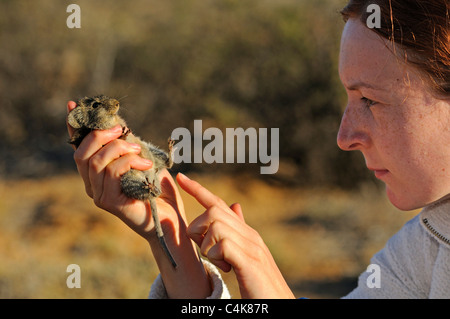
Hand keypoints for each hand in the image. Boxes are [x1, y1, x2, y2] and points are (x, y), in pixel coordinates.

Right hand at [66, 101, 210, 297]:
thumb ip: (128, 147)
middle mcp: (93, 185)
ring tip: (138, 149)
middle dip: (100, 135)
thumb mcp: (143, 162)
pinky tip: (146, 164)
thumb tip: (120, 125)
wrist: (170, 220)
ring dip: (119, 148)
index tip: (72, 104)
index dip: (74, 127)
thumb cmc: (158, 191)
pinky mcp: (110, 203)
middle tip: (122, 128)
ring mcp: (100, 196)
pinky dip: (130, 161)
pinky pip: (113, 173)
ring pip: (97, 161)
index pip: (79, 148)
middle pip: (81, 153)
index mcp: (97, 174)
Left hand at [177, 173, 294, 298]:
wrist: (281, 304)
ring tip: (220, 263)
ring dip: (207, 246)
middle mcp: (250, 235)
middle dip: (198, 228)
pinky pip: (222, 244)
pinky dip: (216, 256)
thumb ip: (238, 233)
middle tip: (206, 251)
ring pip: (215, 225)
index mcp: (246, 233)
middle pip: (214, 210)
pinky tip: (226, 268)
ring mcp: (251, 247)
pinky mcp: (249, 262)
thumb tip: (235, 206)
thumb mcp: (247, 255)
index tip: (181, 177)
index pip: (219, 203)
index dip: (198, 190)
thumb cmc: (260, 284)